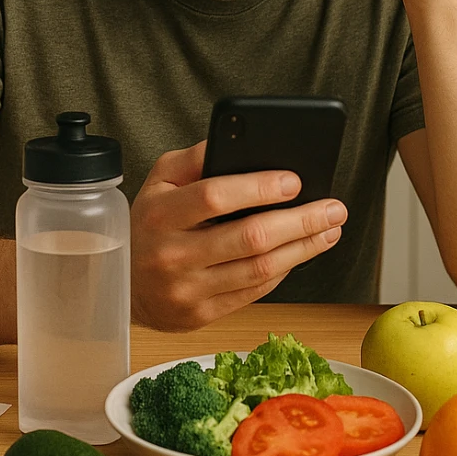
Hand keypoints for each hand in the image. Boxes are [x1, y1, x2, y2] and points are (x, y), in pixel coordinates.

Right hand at [130, 140, 347, 331]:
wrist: (123, 284)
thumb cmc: (148, 224)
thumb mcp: (159, 181)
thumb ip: (195, 159)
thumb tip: (240, 141)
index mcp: (160, 214)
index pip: (215, 197)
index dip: (258, 188)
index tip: (294, 181)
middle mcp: (172, 254)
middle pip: (249, 237)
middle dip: (300, 221)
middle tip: (334, 208)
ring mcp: (187, 289)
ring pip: (259, 269)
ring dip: (303, 248)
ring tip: (329, 230)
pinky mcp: (200, 314)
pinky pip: (254, 292)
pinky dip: (284, 271)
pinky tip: (301, 252)